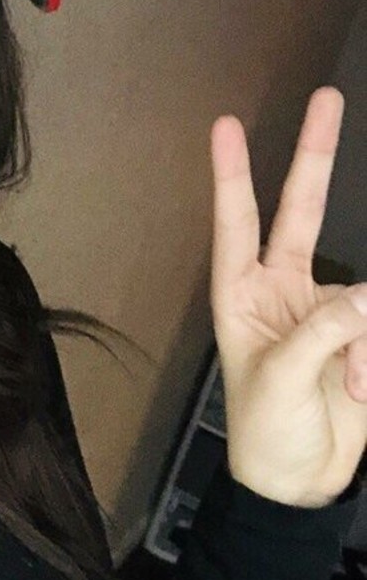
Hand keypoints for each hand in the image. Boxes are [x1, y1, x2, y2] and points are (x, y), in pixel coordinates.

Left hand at [209, 86, 366, 507]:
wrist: (303, 483)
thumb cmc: (267, 434)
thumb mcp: (279, 380)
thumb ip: (322, 331)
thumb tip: (366, 296)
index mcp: (242, 297)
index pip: (236, 223)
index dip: (234, 175)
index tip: (226, 125)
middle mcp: (283, 291)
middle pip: (302, 211)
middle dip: (314, 156)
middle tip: (326, 96)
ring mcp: (327, 310)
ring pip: (363, 292)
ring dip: (362, 345)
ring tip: (348, 389)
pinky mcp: (363, 334)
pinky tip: (360, 392)